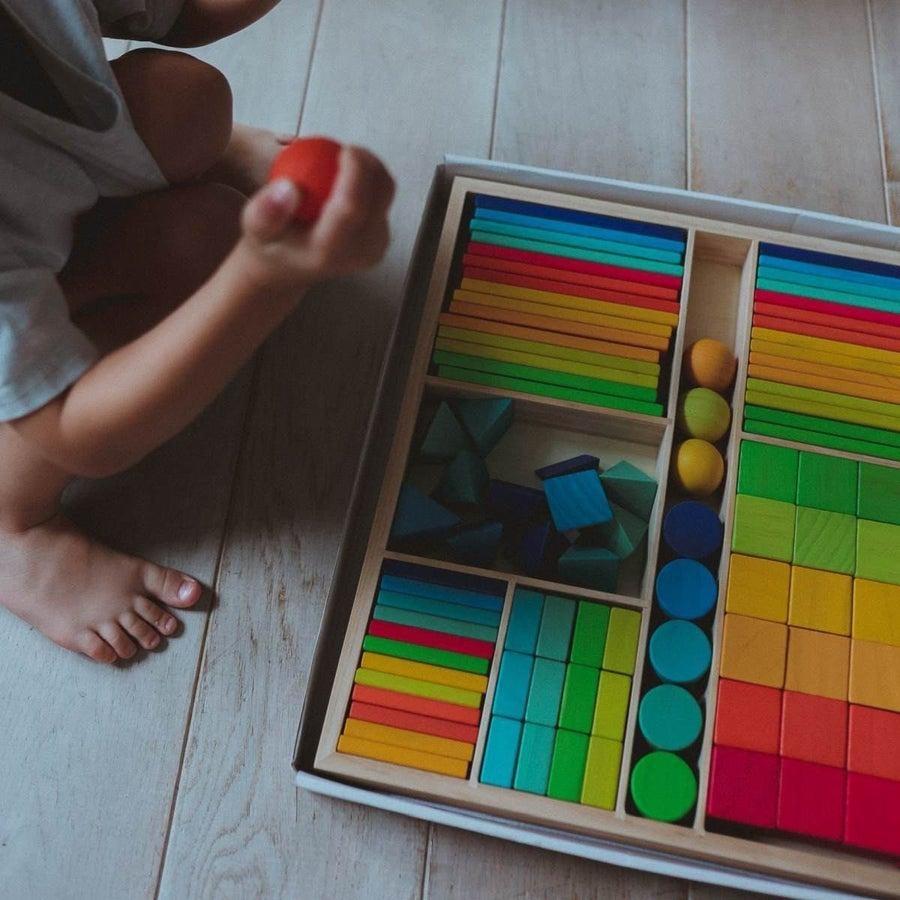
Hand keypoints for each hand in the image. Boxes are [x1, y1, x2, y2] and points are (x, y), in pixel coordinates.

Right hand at [236, 145, 394, 290]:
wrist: (289, 267)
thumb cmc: (271, 242)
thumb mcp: (256, 227)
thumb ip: (266, 210)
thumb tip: (290, 188)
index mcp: (331, 250)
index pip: (353, 206)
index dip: (356, 172)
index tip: (345, 149)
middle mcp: (360, 252)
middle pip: (380, 194)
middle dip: (367, 162)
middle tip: (343, 149)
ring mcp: (376, 247)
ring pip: (386, 191)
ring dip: (368, 168)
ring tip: (341, 162)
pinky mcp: (382, 239)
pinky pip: (383, 196)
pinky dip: (369, 179)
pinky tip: (347, 175)